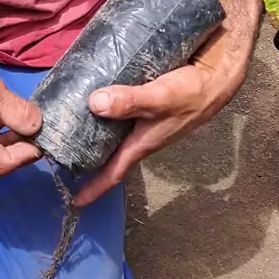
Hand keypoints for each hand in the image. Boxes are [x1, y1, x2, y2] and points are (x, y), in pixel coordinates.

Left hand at [74, 24, 252, 207]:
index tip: (74, 201)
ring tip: (68, 127)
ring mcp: (145, 122)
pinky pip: (121, 113)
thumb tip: (95, 104)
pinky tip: (93, 97)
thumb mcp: (158, 98)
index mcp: (141, 144)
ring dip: (93, 133)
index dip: (94, 189)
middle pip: (108, 154)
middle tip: (60, 156)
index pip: (113, 173)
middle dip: (86, 159)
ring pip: (113, 134)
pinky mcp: (147, 105)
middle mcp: (141, 137)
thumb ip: (129, 101)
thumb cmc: (192, 93)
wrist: (218, 76)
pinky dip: (106, 110)